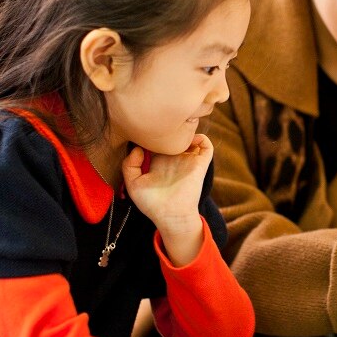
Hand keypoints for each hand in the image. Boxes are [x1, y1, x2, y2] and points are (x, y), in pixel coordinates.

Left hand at [123, 135, 212, 264]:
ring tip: (181, 128)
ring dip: (189, 130)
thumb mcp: (133, 184)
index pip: (158, 142)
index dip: (154, 133)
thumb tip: (138, 149)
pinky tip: (192, 140)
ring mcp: (188, 161)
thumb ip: (129, 166)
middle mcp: (174, 159)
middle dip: (172, 127)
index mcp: (159, 162)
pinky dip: (202, 139)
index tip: (148, 128)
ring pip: (192, 138)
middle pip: (176, 137)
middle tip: (166, 121)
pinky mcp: (200, 165)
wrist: (170, 215)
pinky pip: (206, 147)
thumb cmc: (151, 203)